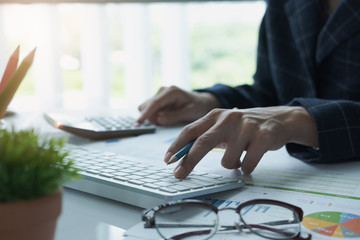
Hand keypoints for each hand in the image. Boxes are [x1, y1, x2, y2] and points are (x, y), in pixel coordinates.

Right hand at [137, 86, 220, 125]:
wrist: (200, 103)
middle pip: (146, 106)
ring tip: (169, 118)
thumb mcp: (189, 113)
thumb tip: (159, 119)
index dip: (146, 113)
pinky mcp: (157, 101)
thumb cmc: (197, 107)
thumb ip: (174, 116)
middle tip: (166, 122)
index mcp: (171, 92)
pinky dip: (155, 117)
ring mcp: (158, 95)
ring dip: (153, 117)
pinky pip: (149, 111)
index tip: (139, 122)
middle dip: (151, 117)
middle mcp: (162, 91)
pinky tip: (166, 117)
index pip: (155, 103)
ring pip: (146, 108)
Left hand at [165, 106, 318, 177]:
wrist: (280, 119)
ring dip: (231, 165)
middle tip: (179, 175)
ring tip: (239, 157)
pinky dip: (246, 168)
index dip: (177, 146)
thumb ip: (205, 137)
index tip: (168, 160)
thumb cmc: (245, 126)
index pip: (190, 130)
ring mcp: (246, 126)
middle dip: (189, 162)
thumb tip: (182, 156)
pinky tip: (251, 158)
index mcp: (215, 115)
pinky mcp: (263, 136)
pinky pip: (247, 164)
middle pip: (202, 143)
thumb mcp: (223, 126)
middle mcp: (228, 118)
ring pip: (228, 160)